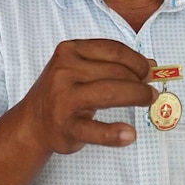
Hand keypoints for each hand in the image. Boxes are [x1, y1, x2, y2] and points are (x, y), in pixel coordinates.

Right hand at [18, 38, 156, 153]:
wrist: (32, 123)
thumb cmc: (63, 92)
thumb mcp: (81, 69)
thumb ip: (112, 64)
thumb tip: (151, 64)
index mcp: (69, 51)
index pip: (113, 50)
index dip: (137, 60)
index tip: (148, 71)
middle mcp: (64, 71)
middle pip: (115, 71)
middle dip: (140, 81)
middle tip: (151, 91)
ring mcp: (63, 98)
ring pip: (110, 93)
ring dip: (137, 96)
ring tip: (149, 101)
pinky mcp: (65, 125)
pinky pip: (95, 129)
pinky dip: (115, 133)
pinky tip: (130, 134)